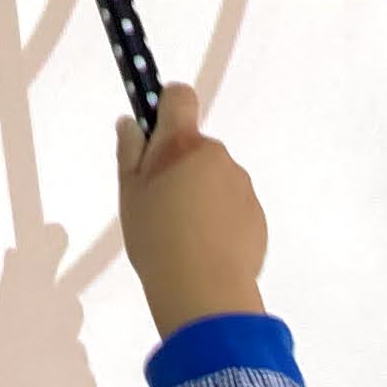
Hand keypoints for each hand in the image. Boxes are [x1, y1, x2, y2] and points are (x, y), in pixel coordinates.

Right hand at [116, 84, 266, 339]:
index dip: (166, 107)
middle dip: (180, 166)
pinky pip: (232, 206)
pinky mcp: (257, 215)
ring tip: (182, 235)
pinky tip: (204, 249)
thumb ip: (129, 152)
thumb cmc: (156, 238)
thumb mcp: (129, 195)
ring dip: (200, 194)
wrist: (203, 290)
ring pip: (215, 178)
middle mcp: (218, 156)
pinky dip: (219, 219)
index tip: (155, 134)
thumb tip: (130, 123)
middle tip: (160, 205)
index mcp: (183, 145)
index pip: (179, 96)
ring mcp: (242, 185)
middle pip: (195, 147)